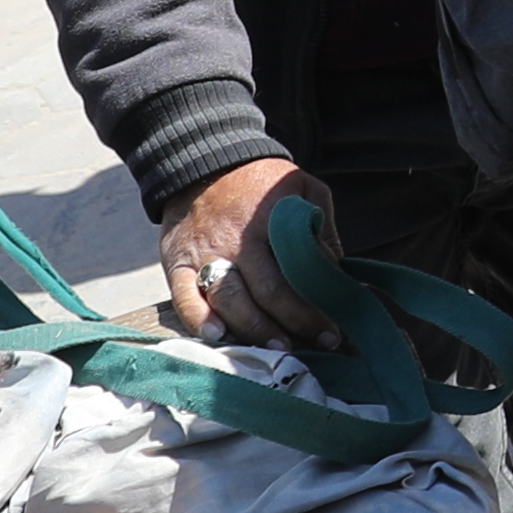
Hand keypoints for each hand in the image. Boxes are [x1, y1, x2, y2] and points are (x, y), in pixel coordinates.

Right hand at [155, 153, 327, 346]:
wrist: (202, 162)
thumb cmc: (260, 181)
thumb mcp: (303, 188)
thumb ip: (321, 228)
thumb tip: (337, 271)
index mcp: (271, 222)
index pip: (296, 273)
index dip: (316, 305)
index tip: (335, 329)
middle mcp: (237, 241)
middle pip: (266, 292)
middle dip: (293, 325)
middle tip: (315, 346)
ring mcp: (204, 253)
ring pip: (229, 299)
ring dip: (253, 330)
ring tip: (276, 350)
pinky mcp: (175, 262)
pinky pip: (183, 296)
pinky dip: (198, 319)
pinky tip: (218, 336)